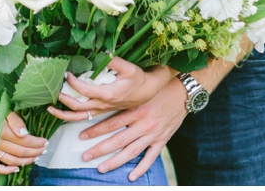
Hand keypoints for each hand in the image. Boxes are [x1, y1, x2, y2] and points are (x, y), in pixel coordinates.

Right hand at [0, 112, 48, 173]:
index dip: (37, 143)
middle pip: (20, 152)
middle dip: (35, 151)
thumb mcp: (5, 109)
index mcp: (2, 131)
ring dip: (26, 161)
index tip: (45, 141)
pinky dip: (6, 170)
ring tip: (36, 157)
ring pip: (12, 160)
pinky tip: (16, 169)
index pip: (25, 141)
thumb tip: (25, 134)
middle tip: (44, 149)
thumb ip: (15, 121)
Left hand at [45, 58, 171, 119]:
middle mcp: (103, 104)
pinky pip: (83, 116)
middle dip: (63, 99)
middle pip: (78, 106)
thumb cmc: (138, 79)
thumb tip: (103, 53)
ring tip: (50, 108)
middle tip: (52, 89)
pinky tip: (62, 111)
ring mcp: (101, 109)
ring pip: (79, 116)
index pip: (85, 90)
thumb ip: (115, 61)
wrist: (147, 92)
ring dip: (63, 113)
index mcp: (109, 94)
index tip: (66, 73)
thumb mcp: (130, 68)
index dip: (73, 83)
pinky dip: (71, 115)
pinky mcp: (101, 110)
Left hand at [74, 80, 188, 181]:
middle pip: (118, 140)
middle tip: (85, 156)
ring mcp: (153, 134)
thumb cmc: (158, 89)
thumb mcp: (139, 91)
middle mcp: (143, 124)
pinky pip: (150, 157)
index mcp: (135, 110)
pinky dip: (141, 168)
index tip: (82, 136)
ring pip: (131, 152)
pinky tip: (131, 176)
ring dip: (115, 161)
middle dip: (100, 150)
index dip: (95, 130)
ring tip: (101, 168)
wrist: (182, 92)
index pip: (111, 123)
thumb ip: (122, 99)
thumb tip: (102, 100)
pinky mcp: (162, 140)